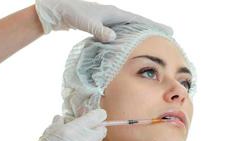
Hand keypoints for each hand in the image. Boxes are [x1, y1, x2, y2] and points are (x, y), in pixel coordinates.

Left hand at [35, 0, 172, 41]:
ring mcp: (108, 20)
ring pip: (129, 28)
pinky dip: (128, 37)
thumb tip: (113, 38)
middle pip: (138, 23)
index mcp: (113, 13)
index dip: (154, 26)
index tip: (168, 30)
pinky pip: (120, 32)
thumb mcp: (86, 22)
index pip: (139, 20)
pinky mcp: (102, 25)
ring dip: (141, 34)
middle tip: (167, 35)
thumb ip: (99, 30)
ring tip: (152, 41)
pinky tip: (129, 44)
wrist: (58, 9)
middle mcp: (113, 15)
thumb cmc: (72, 13)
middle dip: (152, 29)